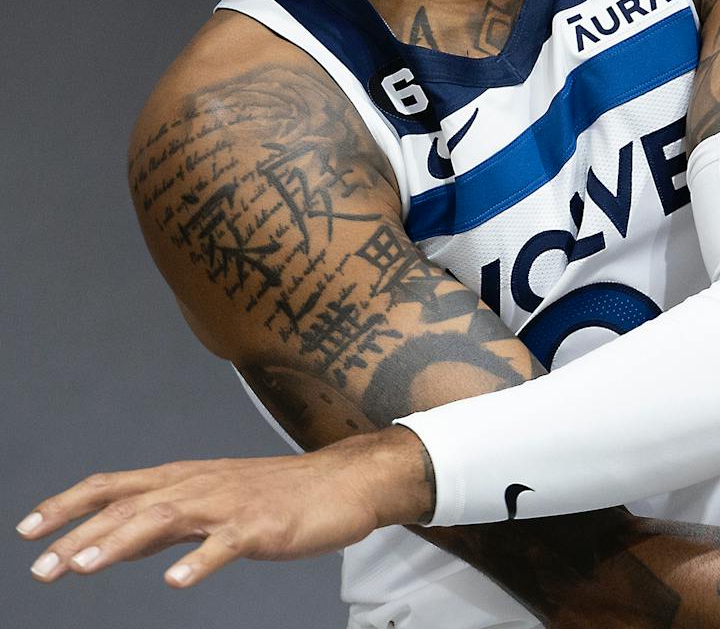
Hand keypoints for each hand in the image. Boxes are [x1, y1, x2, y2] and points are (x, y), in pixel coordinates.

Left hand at [17, 426, 433, 588]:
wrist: (347, 481)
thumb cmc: (280, 494)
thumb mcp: (214, 501)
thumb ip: (165, 519)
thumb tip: (113, 539)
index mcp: (186, 479)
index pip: (115, 486)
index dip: (69, 504)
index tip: (27, 529)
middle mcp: (202, 485)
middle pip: (131, 505)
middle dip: (80, 534)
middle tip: (42, 567)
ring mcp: (232, 504)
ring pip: (168, 517)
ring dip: (123, 541)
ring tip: (85, 566)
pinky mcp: (264, 526)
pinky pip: (227, 544)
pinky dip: (200, 561)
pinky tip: (177, 582)